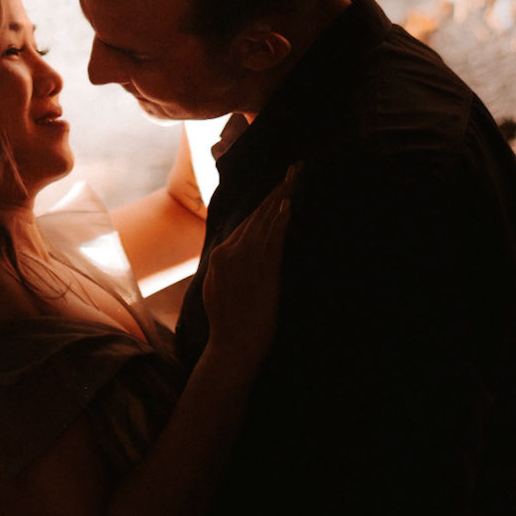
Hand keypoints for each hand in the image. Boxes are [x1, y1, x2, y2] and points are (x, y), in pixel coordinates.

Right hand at [200, 167, 297, 368]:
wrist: (232, 348)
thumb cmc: (229, 325)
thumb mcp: (218, 289)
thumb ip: (226, 266)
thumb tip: (233, 252)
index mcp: (221, 253)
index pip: (247, 220)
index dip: (266, 201)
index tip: (281, 184)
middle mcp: (231, 251)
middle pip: (258, 213)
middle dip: (278, 189)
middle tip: (295, 167)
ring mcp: (246, 260)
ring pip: (267, 220)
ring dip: (284, 195)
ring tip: (297, 174)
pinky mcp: (263, 271)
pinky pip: (274, 239)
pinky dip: (282, 219)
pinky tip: (290, 203)